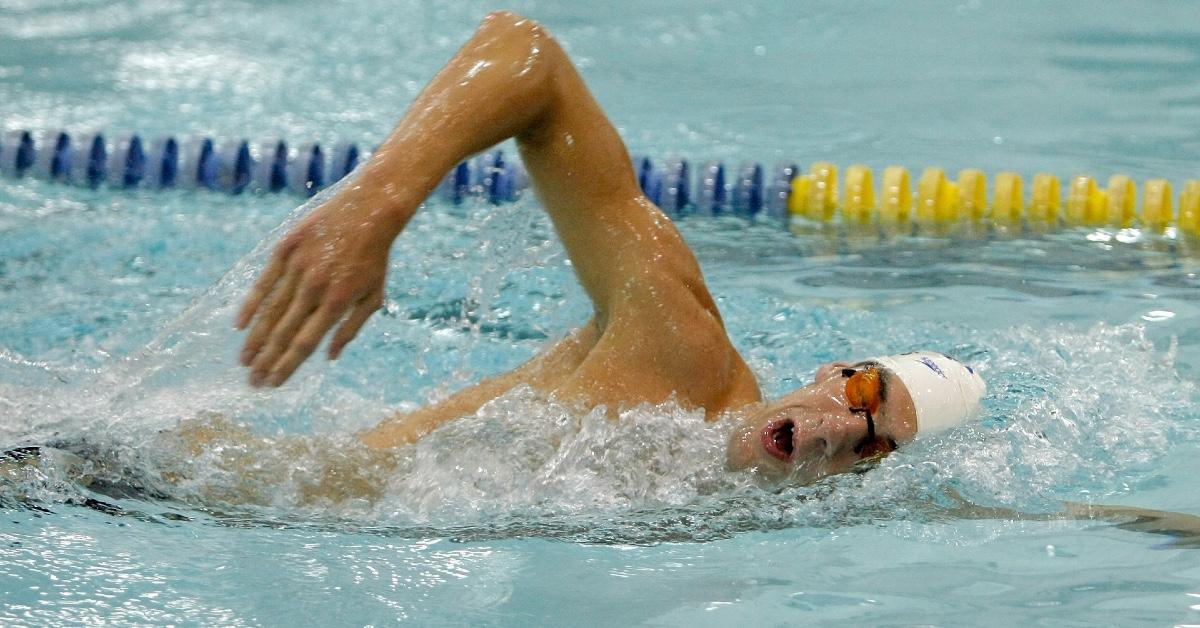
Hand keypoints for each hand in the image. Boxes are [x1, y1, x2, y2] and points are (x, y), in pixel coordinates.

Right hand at [236, 196, 399, 386]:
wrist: (369, 211)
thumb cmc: (374, 258)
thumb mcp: (373, 297)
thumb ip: (351, 328)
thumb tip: (329, 357)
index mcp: (337, 303)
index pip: (305, 344)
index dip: (287, 366)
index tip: (273, 383)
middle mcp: (314, 288)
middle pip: (283, 333)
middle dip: (266, 361)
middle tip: (252, 381)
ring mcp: (298, 267)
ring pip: (270, 311)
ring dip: (255, 340)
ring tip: (243, 361)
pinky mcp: (286, 249)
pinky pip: (263, 282)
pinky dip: (250, 305)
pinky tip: (239, 325)